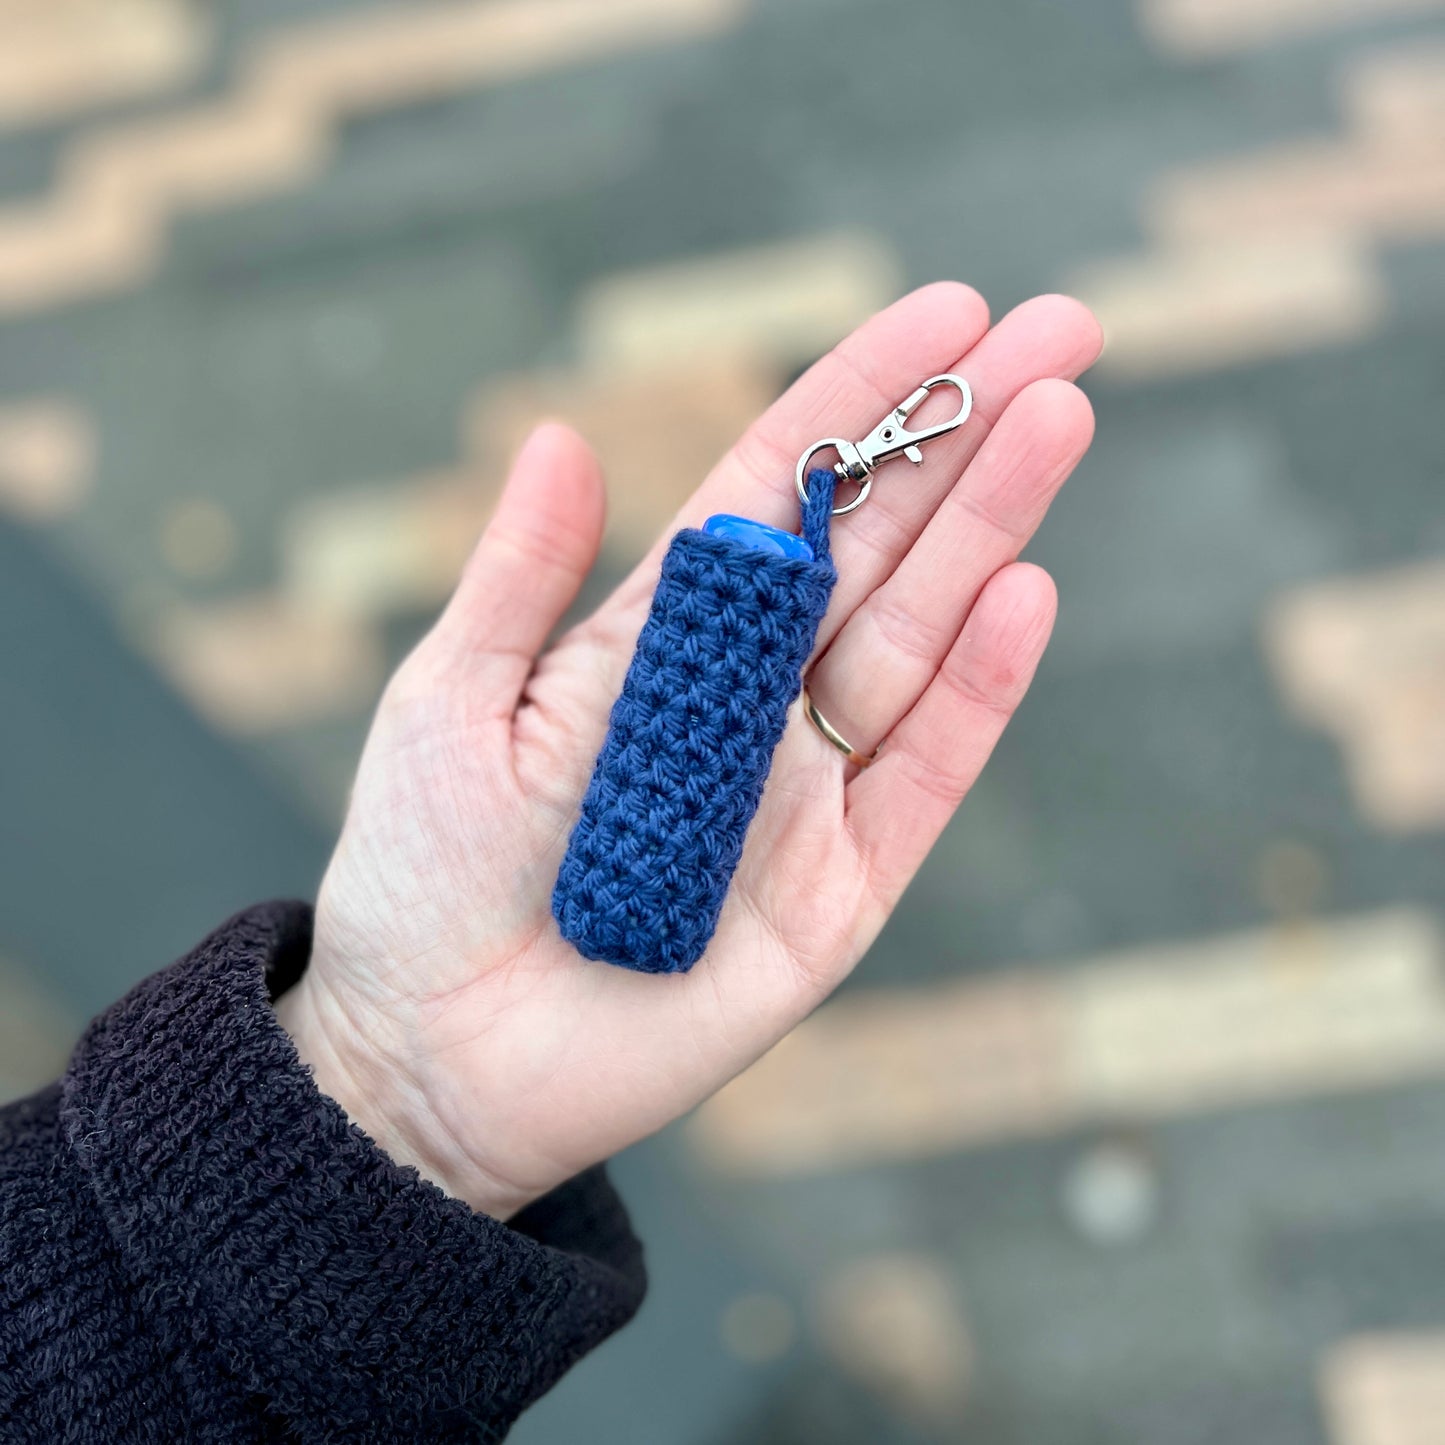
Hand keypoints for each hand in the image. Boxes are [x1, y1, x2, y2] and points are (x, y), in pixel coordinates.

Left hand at [276, 284, 1101, 1218]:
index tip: (948, 310)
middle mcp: (752, 699)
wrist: (435, 1056)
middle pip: (876, 546)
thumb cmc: (423, 875)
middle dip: (963, 438)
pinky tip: (1020, 592)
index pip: (780, 491)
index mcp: (664, 639)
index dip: (859, 398)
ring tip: (1056, 422)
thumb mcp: (451, 706)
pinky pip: (921, 778)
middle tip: (1060, 332)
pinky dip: (976, 691)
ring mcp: (804, 791)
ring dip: (987, 533)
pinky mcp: (839, 889)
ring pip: (916, 640)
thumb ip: (518, 581)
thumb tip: (561, 434)